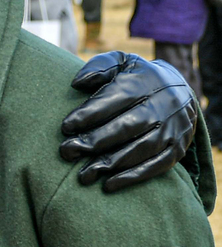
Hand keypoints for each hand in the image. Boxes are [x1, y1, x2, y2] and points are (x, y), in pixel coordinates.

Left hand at [61, 52, 199, 192]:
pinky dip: (133, 176)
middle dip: (94, 141)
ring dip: (111, 163)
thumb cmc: (138, 77)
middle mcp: (162, 105)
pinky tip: (109, 184)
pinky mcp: (179, 148)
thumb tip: (76, 83)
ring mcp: (173, 128)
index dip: (89, 114)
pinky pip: (157, 165)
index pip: (114, 99)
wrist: (182, 90)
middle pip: (126, 126)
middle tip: (67, 152)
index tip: (65, 127)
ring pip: (141, 149)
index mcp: (144, 82)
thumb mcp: (122, 62)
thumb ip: (99, 67)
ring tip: (83, 174)